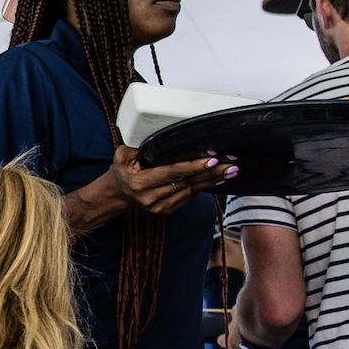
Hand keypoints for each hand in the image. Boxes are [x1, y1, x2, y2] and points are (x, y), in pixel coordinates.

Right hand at [103, 148, 232, 216]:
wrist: (118, 193)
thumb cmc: (122, 170)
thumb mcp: (122, 155)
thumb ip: (140, 147)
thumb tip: (163, 138)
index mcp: (140, 183)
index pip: (172, 173)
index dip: (193, 166)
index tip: (212, 160)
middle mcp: (151, 198)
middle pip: (186, 182)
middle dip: (211, 173)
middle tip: (230, 164)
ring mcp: (160, 207)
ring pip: (191, 191)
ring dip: (212, 180)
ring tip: (230, 171)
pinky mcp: (167, 210)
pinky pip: (189, 196)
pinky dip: (204, 187)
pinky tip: (217, 179)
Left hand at [218, 318, 274, 348]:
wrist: (265, 330)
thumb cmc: (249, 321)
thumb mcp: (239, 313)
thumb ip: (235, 314)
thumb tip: (234, 312)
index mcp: (229, 342)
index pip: (222, 342)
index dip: (226, 338)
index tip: (230, 335)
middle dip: (243, 344)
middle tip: (251, 336)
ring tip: (262, 341)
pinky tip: (269, 347)